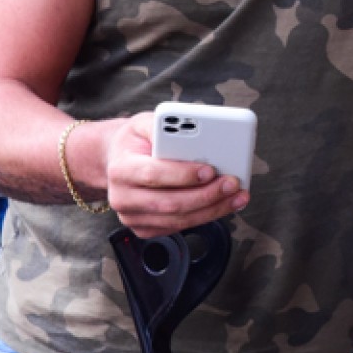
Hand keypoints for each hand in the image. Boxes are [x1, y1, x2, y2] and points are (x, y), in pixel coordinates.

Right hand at [100, 112, 248, 236]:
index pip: (154, 174)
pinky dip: (204, 217)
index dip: (183, 175)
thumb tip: (191, 128)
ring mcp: (132, 217)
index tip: (210, 170)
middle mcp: (123, 197)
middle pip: (170, 203)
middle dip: (206, 195)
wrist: (116, 162)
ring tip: (236, 196)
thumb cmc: (135, 142)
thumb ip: (163, 124)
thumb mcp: (143, 123)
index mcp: (121, 169)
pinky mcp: (144, 229)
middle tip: (232, 183)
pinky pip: (178, 227)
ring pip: (178, 219)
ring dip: (212, 209)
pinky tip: (222, 205)